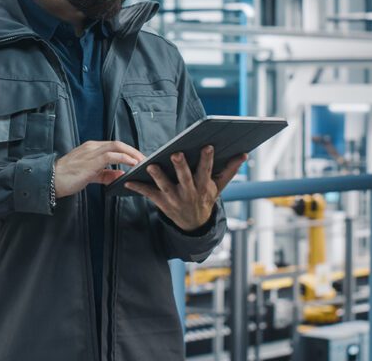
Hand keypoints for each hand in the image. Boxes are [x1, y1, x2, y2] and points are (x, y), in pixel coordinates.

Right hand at [55, 140, 144, 197]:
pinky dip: (124, 158)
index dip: (128, 151)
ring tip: (142, 162)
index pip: (114, 145)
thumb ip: (106, 174)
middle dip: (134, 151)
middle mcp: (92, 147)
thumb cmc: (69, 178)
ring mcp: (91, 152)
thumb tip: (121, 175)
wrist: (51, 180)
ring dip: (132, 154)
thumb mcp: (91, 175)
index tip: (139, 159)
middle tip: (145, 160)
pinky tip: (132, 164)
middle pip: (118, 144)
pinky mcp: (91, 161)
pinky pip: (111, 156)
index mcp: (92, 148)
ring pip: (117, 147)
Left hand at [124, 146, 246, 231]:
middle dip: (181, 167)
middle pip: (185, 179)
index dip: (207, 160)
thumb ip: (229, 170)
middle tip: (176, 154)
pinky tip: (128, 180)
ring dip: (158, 176)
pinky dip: (138, 187)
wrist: (194, 225)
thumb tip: (244, 154)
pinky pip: (149, 194)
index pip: (207, 171)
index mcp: (203, 187)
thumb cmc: (205, 198)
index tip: (207, 146)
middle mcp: (189, 193)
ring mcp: (174, 199)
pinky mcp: (161, 203)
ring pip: (166, 186)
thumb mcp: (218, 187)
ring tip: (151, 165)